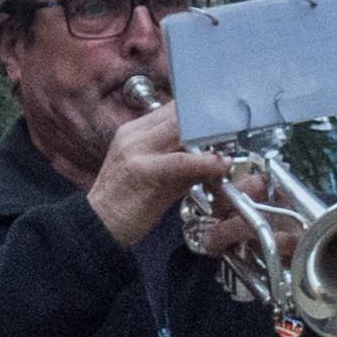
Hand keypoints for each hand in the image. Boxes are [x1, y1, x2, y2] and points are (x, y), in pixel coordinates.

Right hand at [85, 95, 238, 248]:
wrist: (97, 227)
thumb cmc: (126, 204)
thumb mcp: (157, 174)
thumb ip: (182, 161)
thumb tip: (212, 156)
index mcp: (134, 132)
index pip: (173, 109)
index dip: (200, 112)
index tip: (225, 118)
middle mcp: (133, 135)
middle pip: (179, 114)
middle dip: (210, 120)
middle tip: (239, 127)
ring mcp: (136, 151)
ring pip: (181, 131)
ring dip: (211, 137)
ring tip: (235, 142)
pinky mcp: (143, 170)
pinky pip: (180, 160)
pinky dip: (204, 161)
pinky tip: (221, 165)